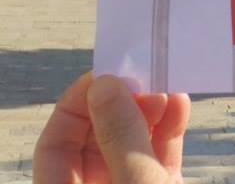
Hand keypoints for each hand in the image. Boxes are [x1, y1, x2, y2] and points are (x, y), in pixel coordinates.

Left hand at [34, 72, 190, 182]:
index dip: (76, 105)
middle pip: (95, 140)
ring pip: (130, 145)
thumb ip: (120, 138)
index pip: (55, 145)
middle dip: (119, 103)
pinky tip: (179, 105)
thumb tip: (105, 83)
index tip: (106, 75)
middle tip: (141, 77)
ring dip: (148, 112)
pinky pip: (158, 158)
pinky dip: (168, 131)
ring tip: (166, 87)